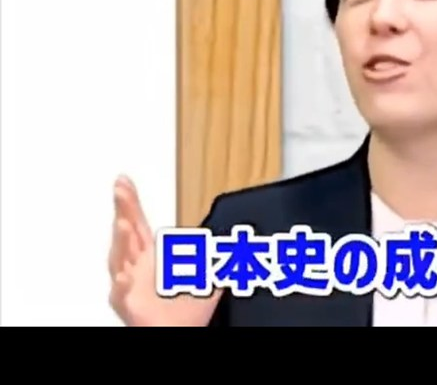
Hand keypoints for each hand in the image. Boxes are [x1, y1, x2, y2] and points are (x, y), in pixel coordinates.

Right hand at [108, 176, 221, 325]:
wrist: (181, 334)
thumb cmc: (186, 310)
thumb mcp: (209, 271)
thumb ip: (223, 250)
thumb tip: (238, 233)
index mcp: (150, 256)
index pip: (138, 222)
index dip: (131, 201)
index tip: (124, 180)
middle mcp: (137, 268)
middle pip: (126, 234)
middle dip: (123, 210)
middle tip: (120, 189)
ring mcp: (131, 287)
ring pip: (120, 261)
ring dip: (121, 242)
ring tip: (123, 223)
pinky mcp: (131, 308)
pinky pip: (122, 297)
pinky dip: (122, 286)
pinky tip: (124, 276)